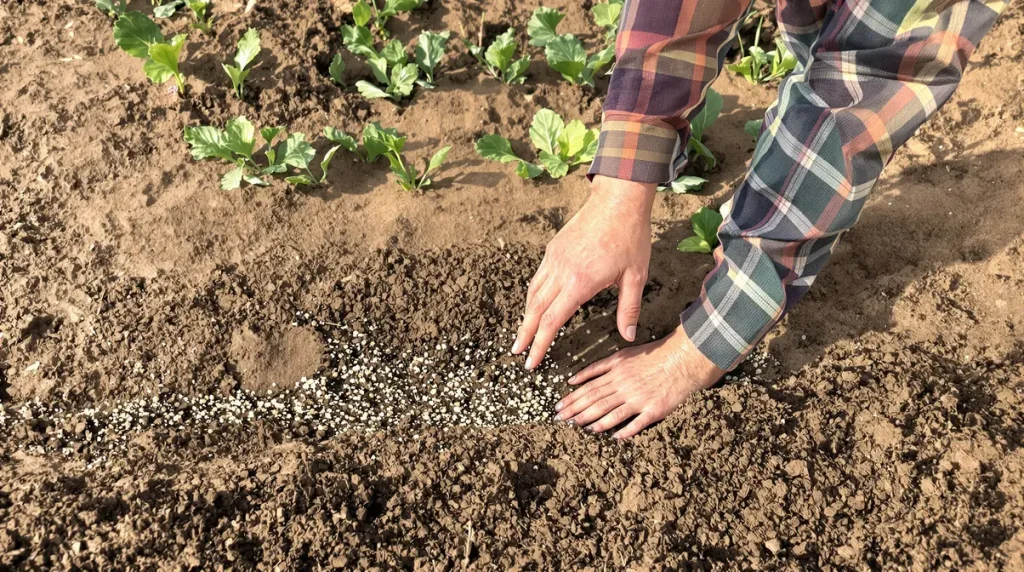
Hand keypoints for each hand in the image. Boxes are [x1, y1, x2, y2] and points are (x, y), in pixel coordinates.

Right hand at [512, 175, 655, 369]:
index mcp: (580, 283)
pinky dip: (533, 295)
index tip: (532, 361)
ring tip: (524, 333)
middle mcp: (561, 272)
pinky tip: (536, 303)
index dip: (540, 344)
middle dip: (525, 334)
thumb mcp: (636, 277)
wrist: (617, 200)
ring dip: (527, 315)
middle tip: (517, 353)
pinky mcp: (554, 249)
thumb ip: (629, 309)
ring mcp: (554, 259)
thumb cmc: (630, 238)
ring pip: (533, 292)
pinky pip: (539, 277)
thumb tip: (628, 336)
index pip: (553, 321)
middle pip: (535, 310)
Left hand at [553, 326, 723, 438]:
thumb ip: (598, 367)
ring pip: (611, 413)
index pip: (587, 387)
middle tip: (561, 420)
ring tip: (581, 428)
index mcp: (616, 371)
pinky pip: (636, 423)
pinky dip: (623, 430)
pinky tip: (613, 437)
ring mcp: (639, 398)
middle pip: (595, 400)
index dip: (571, 399)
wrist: (682, 359)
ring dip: (594, 422)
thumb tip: (574, 379)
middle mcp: (624, 385)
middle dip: (575, 411)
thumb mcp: (622, 354)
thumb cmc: (652, 355)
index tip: (558, 407)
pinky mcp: (653, 409)